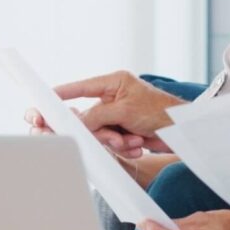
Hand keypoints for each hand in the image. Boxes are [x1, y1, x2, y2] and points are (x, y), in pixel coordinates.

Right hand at [55, 71, 184, 153]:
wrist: (183, 132)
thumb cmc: (161, 111)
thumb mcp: (125, 110)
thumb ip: (97, 115)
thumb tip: (77, 122)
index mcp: (114, 83)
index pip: (82, 88)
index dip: (63, 93)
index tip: (45, 98)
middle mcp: (114, 98)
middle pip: (90, 118)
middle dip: (104, 132)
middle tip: (115, 137)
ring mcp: (119, 116)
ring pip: (101, 133)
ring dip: (118, 141)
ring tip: (134, 139)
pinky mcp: (125, 131)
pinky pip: (113, 142)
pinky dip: (126, 145)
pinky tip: (140, 143)